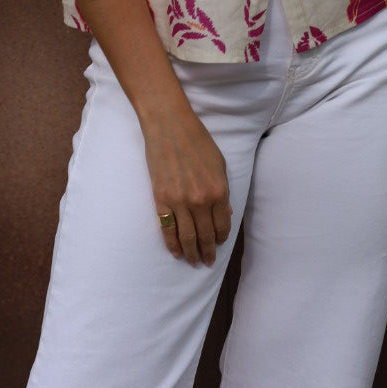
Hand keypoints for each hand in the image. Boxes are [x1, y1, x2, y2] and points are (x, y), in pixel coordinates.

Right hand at [142, 103, 231, 267]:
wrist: (169, 125)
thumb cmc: (197, 139)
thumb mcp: (219, 163)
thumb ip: (223, 190)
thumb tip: (225, 214)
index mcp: (219, 190)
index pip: (222, 225)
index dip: (221, 238)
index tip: (219, 244)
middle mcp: (201, 200)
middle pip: (205, 235)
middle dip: (207, 251)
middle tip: (208, 262)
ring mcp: (179, 201)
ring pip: (187, 237)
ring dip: (191, 253)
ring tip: (193, 262)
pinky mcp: (161, 199)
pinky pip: (167, 229)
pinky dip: (172, 244)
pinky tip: (176, 252)